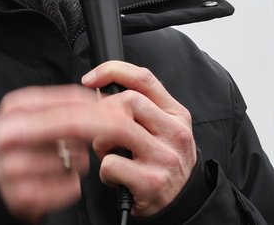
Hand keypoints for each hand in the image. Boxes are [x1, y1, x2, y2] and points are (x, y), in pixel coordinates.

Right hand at [0, 85, 128, 222]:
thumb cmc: (20, 145)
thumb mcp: (35, 116)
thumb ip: (68, 108)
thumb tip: (113, 107)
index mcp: (17, 108)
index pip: (70, 100)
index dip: (103, 104)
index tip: (123, 110)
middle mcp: (11, 134)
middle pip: (74, 123)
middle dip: (107, 125)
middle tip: (127, 129)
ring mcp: (13, 167)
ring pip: (75, 159)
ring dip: (80, 162)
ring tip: (63, 162)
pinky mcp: (20, 196)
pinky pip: (69, 187)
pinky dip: (72, 185)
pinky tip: (58, 180)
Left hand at [82, 61, 197, 216]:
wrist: (183, 202)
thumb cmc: (165, 162)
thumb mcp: (166, 128)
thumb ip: (146, 107)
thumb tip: (104, 89)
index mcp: (176, 114)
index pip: (144, 79)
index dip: (112, 71)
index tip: (90, 79)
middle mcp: (174, 131)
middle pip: (128, 101)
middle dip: (104, 114)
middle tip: (103, 133)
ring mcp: (164, 156)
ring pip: (117, 129)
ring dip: (101, 142)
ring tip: (108, 153)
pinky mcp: (151, 181)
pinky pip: (111, 164)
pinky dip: (105, 172)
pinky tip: (116, 177)